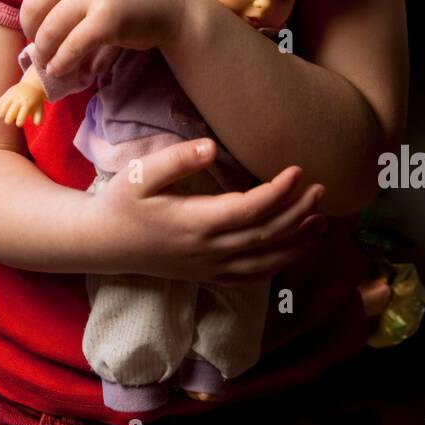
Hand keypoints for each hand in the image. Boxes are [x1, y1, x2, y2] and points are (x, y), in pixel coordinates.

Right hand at [0, 81, 44, 127]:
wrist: (32, 85)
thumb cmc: (36, 101)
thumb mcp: (39, 109)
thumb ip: (39, 118)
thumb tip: (36, 125)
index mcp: (27, 104)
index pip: (22, 114)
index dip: (20, 120)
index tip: (18, 124)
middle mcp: (19, 99)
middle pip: (11, 110)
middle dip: (8, 117)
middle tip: (7, 122)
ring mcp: (13, 95)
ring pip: (5, 104)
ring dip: (1, 111)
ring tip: (0, 116)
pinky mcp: (8, 93)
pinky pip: (1, 99)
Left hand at [7, 0, 185, 77]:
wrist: (172, 5)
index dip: (29, 2)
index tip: (40, 18)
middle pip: (32, 5)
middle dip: (32, 30)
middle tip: (41, 44)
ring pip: (49, 29)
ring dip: (44, 52)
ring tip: (49, 62)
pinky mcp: (108, 18)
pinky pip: (71, 46)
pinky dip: (62, 63)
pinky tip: (62, 69)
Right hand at [83, 138, 327, 283]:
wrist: (103, 243)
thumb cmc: (121, 203)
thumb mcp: (139, 174)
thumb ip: (176, 159)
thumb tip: (211, 146)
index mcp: (194, 223)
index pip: (250, 210)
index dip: (279, 192)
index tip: (299, 169)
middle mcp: (208, 250)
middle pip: (266, 235)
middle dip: (298, 212)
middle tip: (321, 188)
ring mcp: (209, 268)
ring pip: (266, 262)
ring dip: (297, 242)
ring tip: (321, 219)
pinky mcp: (208, 276)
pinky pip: (252, 278)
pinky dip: (279, 265)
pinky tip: (294, 249)